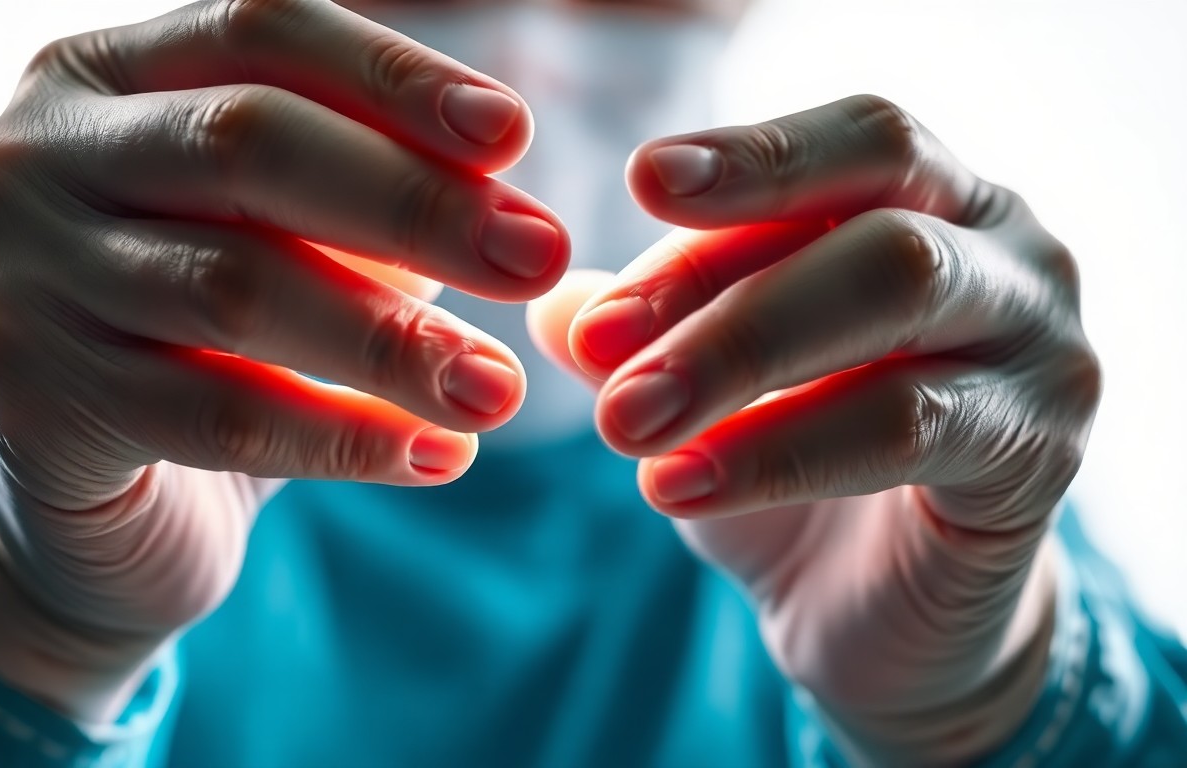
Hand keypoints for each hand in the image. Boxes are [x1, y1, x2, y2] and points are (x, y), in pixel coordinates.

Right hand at [0, 0, 566, 718]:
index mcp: (101, 77)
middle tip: (539, 259)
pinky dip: (344, 437)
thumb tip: (501, 199)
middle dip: (413, 202)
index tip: (513, 138)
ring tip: (498, 388)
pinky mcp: (29, 400)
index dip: (394, 78)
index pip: (260, 31)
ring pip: (236, 288)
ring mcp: (17, 276)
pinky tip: (438, 455)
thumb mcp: (273, 240)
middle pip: (247, 143)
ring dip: (393, 340)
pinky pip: (218, 413)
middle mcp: (34, 156)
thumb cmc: (201, 343)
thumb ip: (354, 196)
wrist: (84, 502)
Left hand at [529, 95, 1099, 763]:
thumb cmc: (797, 468)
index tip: (639, 179)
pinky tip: (676, 488)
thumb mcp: (712, 390)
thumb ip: (651, 335)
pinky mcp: (1041, 456)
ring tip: (625, 423)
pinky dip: (780, 452)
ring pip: (897, 301)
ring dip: (738, 358)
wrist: (883, 612)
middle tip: (598, 345)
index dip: (750, 161)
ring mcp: (1043, 351)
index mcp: (937, 201)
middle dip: (720, 285)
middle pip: (876, 222)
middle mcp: (1009, 255)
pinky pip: (911, 428)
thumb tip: (551, 303)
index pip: (849, 150)